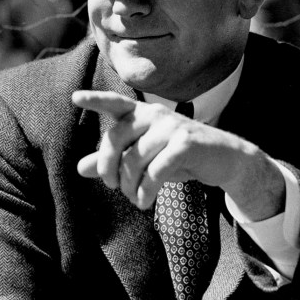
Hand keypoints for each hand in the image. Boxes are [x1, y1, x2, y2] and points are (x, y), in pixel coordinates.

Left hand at [72, 91, 282, 218]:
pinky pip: (155, 171)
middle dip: (108, 168)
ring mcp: (171, 127)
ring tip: (135, 199)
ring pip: (134, 159)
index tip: (75, 98)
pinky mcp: (186, 143)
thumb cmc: (179, 157)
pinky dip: (146, 191)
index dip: (96, 100)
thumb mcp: (145, 158)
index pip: (115, 104)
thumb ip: (114, 160)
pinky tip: (146, 202)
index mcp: (142, 114)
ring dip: (129, 186)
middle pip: (115, 139)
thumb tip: (80, 168)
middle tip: (113, 187)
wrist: (224, 160)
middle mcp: (154, 115)